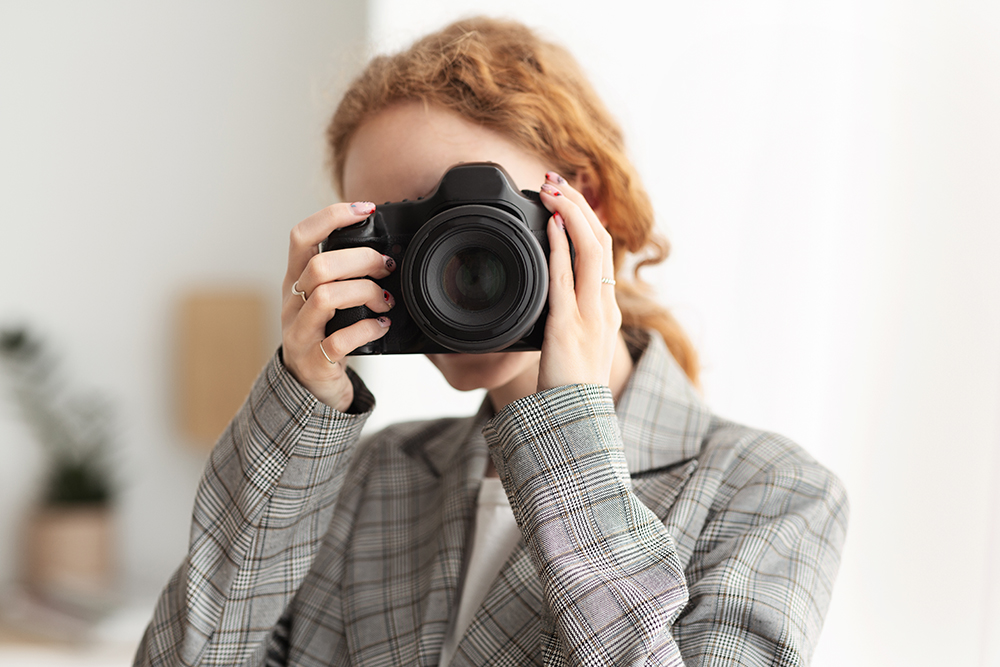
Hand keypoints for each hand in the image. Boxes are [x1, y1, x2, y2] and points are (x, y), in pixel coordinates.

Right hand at [281, 201, 395, 410]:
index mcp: (295, 281)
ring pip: (325, 298)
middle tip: (386, 267)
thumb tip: (384, 249)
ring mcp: (299, 333)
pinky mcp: (314, 361)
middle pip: (319, 266)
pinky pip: (339, 341)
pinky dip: (367, 330)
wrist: (310, 387)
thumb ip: (343, 275)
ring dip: (365, 293)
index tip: (366, 210)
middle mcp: (292, 303)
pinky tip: (381, 326)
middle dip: (361, 260)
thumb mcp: (327, 299)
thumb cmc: (325, 334)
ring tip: (385, 301)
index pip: (301, 236)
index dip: (331, 216)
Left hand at [536, 172, 621, 391]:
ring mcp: (590, 316)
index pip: (603, 250)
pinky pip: (565, 279)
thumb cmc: (570, 384)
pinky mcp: (568, 328)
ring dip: (570, 213)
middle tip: (555, 179)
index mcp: (606, 308)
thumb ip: (567, 312)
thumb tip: (549, 288)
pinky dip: (560, 247)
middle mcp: (603, 307)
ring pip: (590, 251)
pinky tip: (551, 226)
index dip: (587, 217)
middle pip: (600, 241)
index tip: (566, 195)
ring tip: (551, 189)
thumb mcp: (574, 342)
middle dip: (578, 204)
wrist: (574, 420)